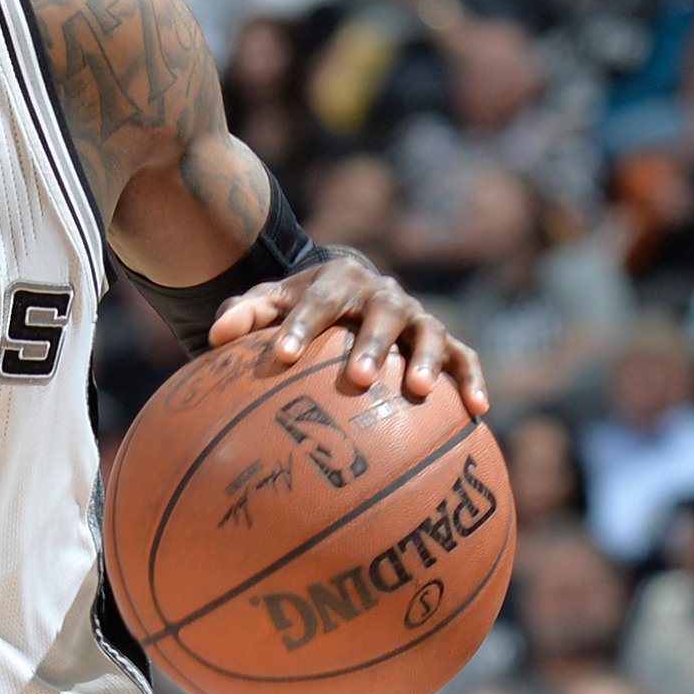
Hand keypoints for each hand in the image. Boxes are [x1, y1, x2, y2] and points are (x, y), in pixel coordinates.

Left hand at [209, 250, 488, 412]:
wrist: (348, 292)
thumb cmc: (300, 310)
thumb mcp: (270, 305)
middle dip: (372, 345)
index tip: (283, 357)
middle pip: (382, 314)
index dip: (301, 327)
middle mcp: (383, 296)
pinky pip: (465, 358)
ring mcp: (416, 318)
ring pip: (430, 332)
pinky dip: (473, 380)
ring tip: (420, 392)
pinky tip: (479, 412)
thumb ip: (244, 316)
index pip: (318, 301)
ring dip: (428, 360)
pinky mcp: (443, 342)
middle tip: (359, 378)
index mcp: (338, 281)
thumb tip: (214, 337)